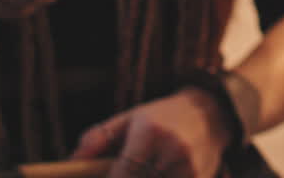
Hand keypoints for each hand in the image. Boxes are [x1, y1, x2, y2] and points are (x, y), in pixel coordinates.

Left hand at [72, 88, 232, 177]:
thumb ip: (98, 138)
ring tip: (146, 168)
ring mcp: (188, 168)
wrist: (211, 113)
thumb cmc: (163, 117)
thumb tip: (71, 162)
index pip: (123, 174)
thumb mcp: (129, 118)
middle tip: (123, 173)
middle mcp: (172, 150)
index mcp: (150, 132)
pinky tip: (159, 172)